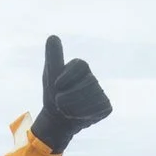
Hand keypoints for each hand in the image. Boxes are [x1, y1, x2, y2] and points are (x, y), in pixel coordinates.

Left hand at [30, 35, 111, 152]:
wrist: (58, 119)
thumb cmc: (53, 94)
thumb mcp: (50, 75)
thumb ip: (53, 56)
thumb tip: (52, 36)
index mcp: (81, 66)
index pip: (81, 65)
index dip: (68, 77)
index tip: (56, 85)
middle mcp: (92, 77)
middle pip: (87, 84)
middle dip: (69, 97)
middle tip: (59, 103)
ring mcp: (100, 92)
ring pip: (93, 99)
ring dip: (75, 108)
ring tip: (67, 110)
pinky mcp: (105, 106)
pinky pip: (99, 109)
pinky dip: (86, 115)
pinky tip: (79, 115)